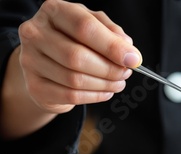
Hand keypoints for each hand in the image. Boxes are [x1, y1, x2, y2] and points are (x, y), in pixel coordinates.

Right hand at [17, 0, 141, 112]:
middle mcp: (35, 33)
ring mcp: (30, 60)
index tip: (132, 59)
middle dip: (109, 68)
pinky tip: (106, 92)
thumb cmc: (74, 40)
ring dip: (104, 84)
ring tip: (118, 82)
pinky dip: (95, 96)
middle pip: (77, 56)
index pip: (84, 27)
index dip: (112, 46)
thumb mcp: (94, 27)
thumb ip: (112, 33)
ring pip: (75, 79)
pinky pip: (70, 95)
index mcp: (54, 11)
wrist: (46, 61)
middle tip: (125, 73)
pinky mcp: (35, 86)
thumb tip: (128, 49)